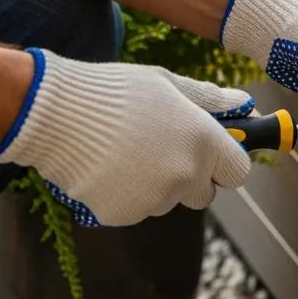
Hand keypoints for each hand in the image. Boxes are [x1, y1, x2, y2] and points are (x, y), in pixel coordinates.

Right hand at [0, 49, 253, 225]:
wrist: (54, 112)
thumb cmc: (115, 91)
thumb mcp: (167, 84)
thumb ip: (210, 99)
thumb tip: (243, 103)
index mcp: (203, 141)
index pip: (238, 172)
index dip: (225, 163)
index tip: (212, 153)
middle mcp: (185, 175)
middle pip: (203, 194)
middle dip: (190, 178)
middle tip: (160, 148)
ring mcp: (154, 199)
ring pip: (166, 201)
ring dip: (155, 184)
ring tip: (124, 150)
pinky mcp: (123, 215)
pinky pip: (135, 209)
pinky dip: (125, 194)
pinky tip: (106, 166)